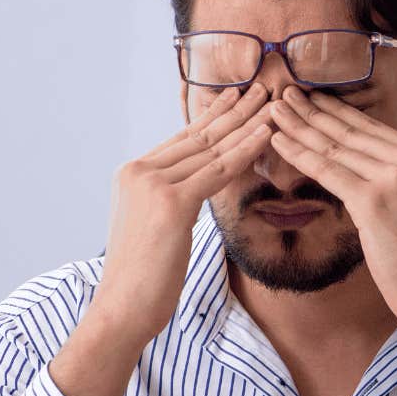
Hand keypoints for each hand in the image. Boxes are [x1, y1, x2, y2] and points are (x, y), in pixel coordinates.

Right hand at [94, 83, 276, 342]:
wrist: (122, 308)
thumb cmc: (144, 279)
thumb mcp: (155, 228)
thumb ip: (171, 201)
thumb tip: (195, 190)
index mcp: (132, 174)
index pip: (183, 139)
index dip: (212, 116)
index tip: (235, 97)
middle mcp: (139, 171)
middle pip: (199, 137)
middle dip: (234, 111)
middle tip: (262, 87)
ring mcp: (153, 184)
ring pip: (213, 150)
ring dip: (247, 124)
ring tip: (273, 102)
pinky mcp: (171, 203)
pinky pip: (219, 171)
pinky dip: (247, 150)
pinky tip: (268, 134)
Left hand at [265, 87, 396, 332]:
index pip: (375, 130)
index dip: (341, 114)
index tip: (316, 101)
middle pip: (352, 132)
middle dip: (314, 111)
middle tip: (286, 94)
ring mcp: (393, 179)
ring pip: (336, 147)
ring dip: (300, 125)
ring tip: (275, 109)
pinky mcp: (372, 202)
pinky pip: (327, 171)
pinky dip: (299, 154)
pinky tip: (278, 140)